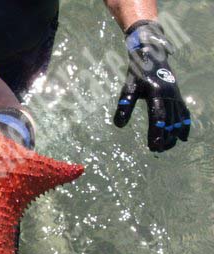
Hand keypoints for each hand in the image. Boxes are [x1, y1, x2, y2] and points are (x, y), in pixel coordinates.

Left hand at [114, 21, 190, 151]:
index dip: (156, 132)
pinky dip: (184, 125)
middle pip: (170, 121)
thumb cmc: (137, 72)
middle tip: (157, 150)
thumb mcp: (128, 87)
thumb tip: (119, 125)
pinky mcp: (177, 95)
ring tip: (165, 147)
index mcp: (156, 92)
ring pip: (177, 119)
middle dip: (165, 137)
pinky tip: (182, 138)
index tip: (153, 147)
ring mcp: (176, 95)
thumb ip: (124, 105)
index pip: (158, 117)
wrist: (151, 53)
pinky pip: (184, 112)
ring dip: (173, 134)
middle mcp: (169, 94)